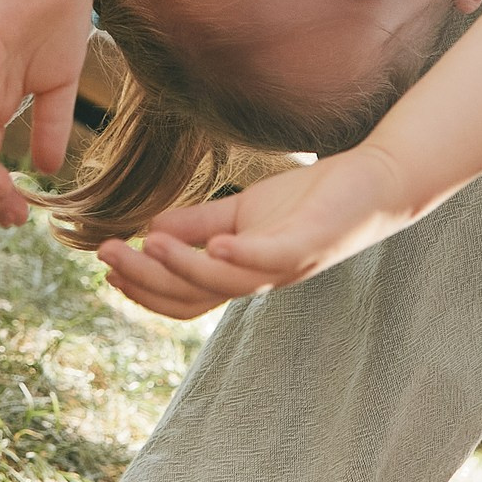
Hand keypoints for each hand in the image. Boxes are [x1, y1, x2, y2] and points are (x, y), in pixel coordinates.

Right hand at [96, 149, 415, 318]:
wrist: (375, 184)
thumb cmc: (310, 199)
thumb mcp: (242, 210)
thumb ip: (198, 221)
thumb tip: (149, 229)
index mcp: (241, 275)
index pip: (184, 297)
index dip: (144, 289)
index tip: (106, 269)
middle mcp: (260, 281)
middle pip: (194, 295)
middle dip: (147, 279)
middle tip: (108, 256)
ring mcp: (286, 267)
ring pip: (226, 283)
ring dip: (183, 268)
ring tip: (148, 245)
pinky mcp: (310, 245)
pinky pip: (271, 260)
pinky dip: (241, 257)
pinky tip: (214, 243)